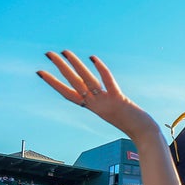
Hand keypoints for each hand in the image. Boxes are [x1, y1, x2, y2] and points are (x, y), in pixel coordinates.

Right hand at [37, 51, 159, 140]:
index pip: (67, 93)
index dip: (53, 83)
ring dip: (75, 65)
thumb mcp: (112, 109)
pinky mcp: (119, 100)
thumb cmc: (130, 122)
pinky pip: (108, 83)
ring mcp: (106, 102)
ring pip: (87, 81)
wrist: (144, 133)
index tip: (40, 72)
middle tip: (48, 53)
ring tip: (65, 51)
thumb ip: (104, 100)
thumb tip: (96, 89)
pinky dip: (101, 70)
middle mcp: (95, 104)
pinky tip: (93, 58)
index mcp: (92, 107)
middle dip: (61, 67)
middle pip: (74, 82)